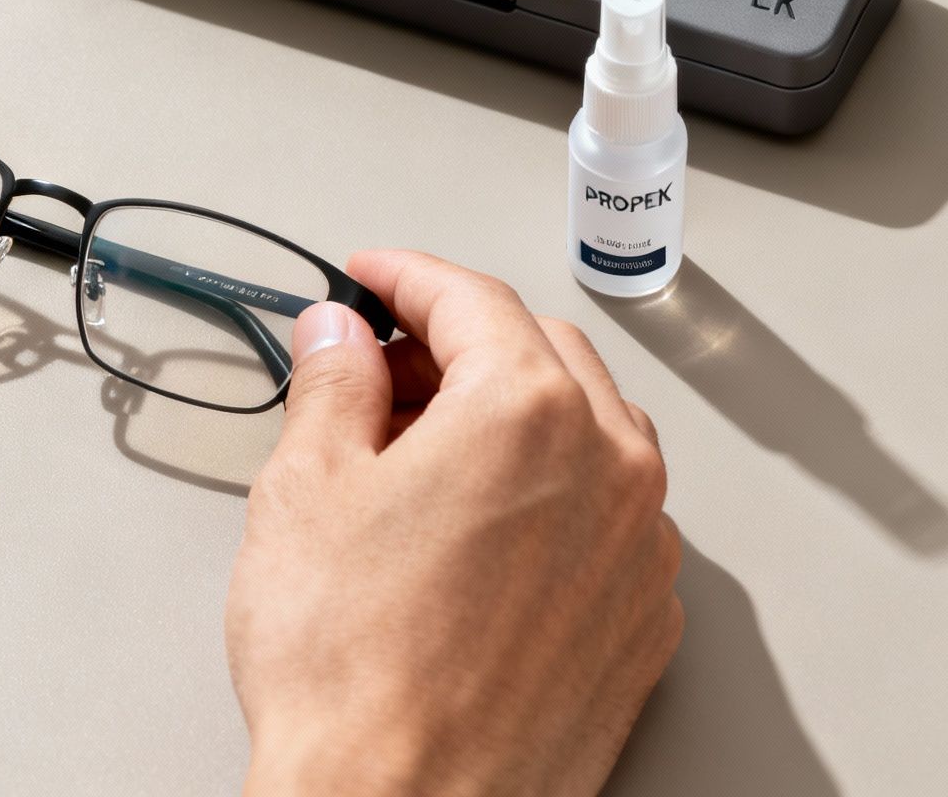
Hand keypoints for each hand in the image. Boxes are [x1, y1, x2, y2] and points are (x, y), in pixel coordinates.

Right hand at [227, 250, 681, 796]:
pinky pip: (605, 519)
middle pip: (539, 355)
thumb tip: (340, 339)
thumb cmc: (353, 671)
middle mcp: (609, 469)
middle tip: (377, 368)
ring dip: (508, 416)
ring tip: (417, 455)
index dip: (403, 277)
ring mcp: (638, 552)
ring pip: (586, 434)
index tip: (368, 279)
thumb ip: (333, 384)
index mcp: (529, 412)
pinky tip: (475, 530)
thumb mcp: (305, 489)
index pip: (471, 299)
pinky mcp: (642, 625)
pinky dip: (548, 496)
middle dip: (456, 344)